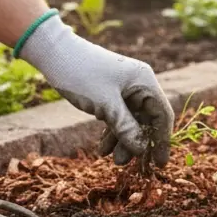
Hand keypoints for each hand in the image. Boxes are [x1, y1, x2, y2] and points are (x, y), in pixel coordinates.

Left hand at [16, 11, 173, 165]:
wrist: (53, 53)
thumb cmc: (81, 74)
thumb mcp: (105, 105)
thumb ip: (126, 127)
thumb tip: (143, 150)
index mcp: (145, 82)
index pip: (162, 115)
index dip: (162, 141)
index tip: (159, 164)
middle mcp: (139, 85)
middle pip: (147, 120)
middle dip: (136, 143)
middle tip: (123, 163)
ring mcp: (125, 89)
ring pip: (131, 121)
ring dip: (122, 140)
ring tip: (109, 158)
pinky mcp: (111, 93)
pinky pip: (118, 117)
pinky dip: (112, 132)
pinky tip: (101, 148)